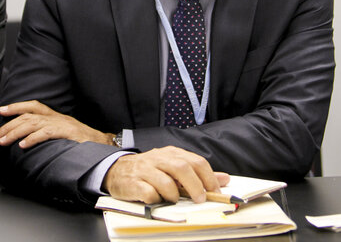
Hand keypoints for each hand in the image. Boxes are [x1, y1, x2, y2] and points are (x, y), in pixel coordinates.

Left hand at [0, 100, 113, 147]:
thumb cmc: (81, 141)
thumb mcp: (62, 133)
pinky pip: (47, 133)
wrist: (102, 143)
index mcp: (55, 116)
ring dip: (16, 132)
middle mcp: (57, 117)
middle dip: (10, 125)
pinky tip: (23, 145)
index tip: (1, 110)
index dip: (16, 106)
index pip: (33, 106)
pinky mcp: (67, 133)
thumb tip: (27, 138)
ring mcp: (62, 124)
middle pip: (29, 116)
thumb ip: (47, 132)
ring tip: (3, 140)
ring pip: (34, 123)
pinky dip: (33, 138)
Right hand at [103, 146, 229, 203]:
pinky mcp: (133, 183)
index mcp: (172, 153)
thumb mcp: (174, 167)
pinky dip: (156, 200)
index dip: (208, 178)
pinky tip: (156, 200)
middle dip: (195, 186)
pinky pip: (148, 193)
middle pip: (182, 168)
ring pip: (166, 181)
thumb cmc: (150, 170)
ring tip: (174, 199)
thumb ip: (199, 173)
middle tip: (200, 200)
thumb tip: (224, 178)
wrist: (117, 169)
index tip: (216, 192)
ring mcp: (146, 170)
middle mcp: (159, 158)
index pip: (195, 161)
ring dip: (174, 194)